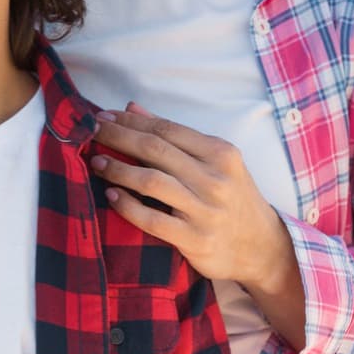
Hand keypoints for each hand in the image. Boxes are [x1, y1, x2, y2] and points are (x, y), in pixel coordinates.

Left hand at [93, 104, 291, 295]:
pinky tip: (111, 197)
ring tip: (97, 163)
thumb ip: (174, 136)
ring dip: (119, 169)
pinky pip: (153, 221)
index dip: (131, 121)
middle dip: (119, 137)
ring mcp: (206, 211)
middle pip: (156, 150)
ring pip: (152, 182)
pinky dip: (128, 207)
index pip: (167, 129)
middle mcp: (215, 179)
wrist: (261, 246)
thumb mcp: (214, 161)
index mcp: (221, 153)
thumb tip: (131, 107)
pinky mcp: (196, 240)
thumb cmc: (231, 197)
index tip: (103, 116)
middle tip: (92, 132)